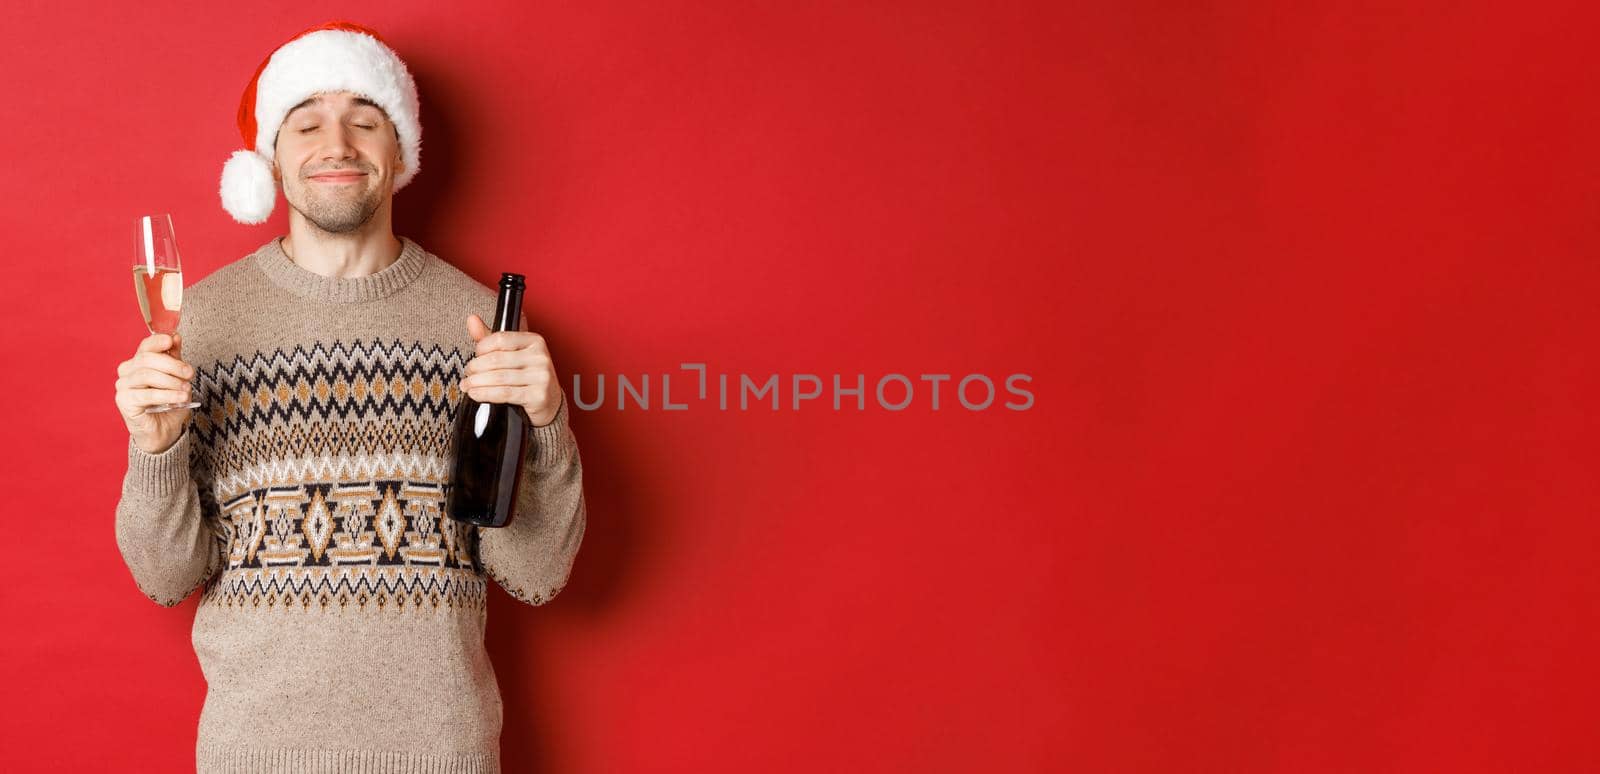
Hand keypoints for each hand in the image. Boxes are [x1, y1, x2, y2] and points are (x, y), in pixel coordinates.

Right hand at [115, 332, 195, 453]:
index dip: (158, 342)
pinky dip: (167, 395)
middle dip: (172, 364)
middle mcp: (127, 372)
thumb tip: (175, 336)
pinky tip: (180, 398)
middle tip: (189, 373)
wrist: (164, 431)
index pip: (145, 346)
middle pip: (147, 359)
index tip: (172, 341)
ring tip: (186, 389)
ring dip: (171, 381)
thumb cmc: (169, 403)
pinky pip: (147, 394)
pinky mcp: (124, 401)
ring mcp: (123, 386)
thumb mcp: (177, 378)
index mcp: (138, 363)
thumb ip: (175, 358)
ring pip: (147, 375)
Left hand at [460, 314, 563, 425]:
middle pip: (497, 359)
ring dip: (476, 383)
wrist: (549, 401)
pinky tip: (475, 394)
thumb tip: (472, 319)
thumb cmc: (526, 375)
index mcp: (534, 341)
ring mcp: (541, 376)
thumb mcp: (511, 354)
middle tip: (467, 374)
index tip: (475, 356)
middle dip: (475, 368)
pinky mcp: (538, 396)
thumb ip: (490, 338)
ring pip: (498, 377)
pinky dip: (485, 394)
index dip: (481, 348)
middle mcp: (540, 356)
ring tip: (467, 386)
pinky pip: (504, 393)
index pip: (500, 339)